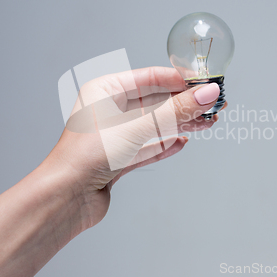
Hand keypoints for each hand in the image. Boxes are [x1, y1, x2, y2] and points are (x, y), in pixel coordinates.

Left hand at [50, 67, 224, 227]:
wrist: (64, 199)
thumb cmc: (86, 156)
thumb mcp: (136, 128)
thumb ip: (174, 112)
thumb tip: (206, 95)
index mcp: (104, 91)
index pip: (149, 78)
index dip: (179, 80)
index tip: (205, 83)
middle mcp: (108, 110)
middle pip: (155, 102)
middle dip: (184, 105)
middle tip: (212, 105)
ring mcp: (114, 135)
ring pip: (155, 125)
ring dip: (180, 125)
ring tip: (207, 123)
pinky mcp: (118, 158)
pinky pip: (148, 146)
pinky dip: (165, 144)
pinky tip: (182, 142)